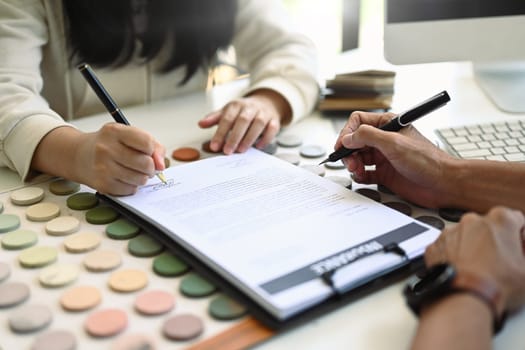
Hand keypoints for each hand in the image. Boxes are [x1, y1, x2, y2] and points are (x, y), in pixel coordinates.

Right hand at [71, 123, 164, 194]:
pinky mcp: (102, 184)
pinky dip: (132, 186)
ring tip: (134, 171)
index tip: (148, 152)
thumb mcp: (128, 135)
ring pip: (140, 179)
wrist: (79, 155)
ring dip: (142, 177)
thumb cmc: (109, 144)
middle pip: (146, 163)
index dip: (153, 150)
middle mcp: (106, 148)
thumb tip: (161, 165)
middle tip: (145, 165)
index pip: (146, 142)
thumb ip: (152, 146)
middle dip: (150, 167)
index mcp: (115, 131)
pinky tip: (124, 178)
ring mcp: (103, 168)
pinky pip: (130, 189)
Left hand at [198, 89, 290, 153]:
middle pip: (243, 120)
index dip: (220, 133)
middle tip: (227, 151)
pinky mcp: (274, 120)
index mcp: (236, 105)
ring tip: (241, 150)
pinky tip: (258, 147)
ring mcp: (264, 113)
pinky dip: (266, 138)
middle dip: (234, 137)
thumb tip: (200, 124)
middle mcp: (250, 108)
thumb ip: (214, 118)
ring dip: (249, 138)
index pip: (227, 119)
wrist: (266, 102)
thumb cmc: (243, 111)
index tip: (214, 146)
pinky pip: (272, 128)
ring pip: (258, 123)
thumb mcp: (228, 111)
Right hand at [335, 111, 453, 207]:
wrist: (444, 184)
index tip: (343, 145)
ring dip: (353, 164)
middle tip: (350, 162)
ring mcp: (384, 157)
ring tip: (357, 170)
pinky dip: (359, 176)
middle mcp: (384, 140)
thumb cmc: (428, 161)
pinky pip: (364, 173)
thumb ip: (368, 137)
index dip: (347, 133)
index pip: (359, 122)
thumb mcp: (394, 143)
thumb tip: (348, 137)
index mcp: (388, 125)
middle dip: (349, 151)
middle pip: (355, 141)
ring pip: (358, 157)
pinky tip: (362, 177)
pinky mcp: (385, 174)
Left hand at [425, 206, 524, 311]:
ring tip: (479, 270)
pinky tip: (462, 271)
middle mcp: (472, 221)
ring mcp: (450, 232)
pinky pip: (447, 248)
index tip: (520, 248)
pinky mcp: (435, 245)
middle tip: (499, 262)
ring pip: (465, 236)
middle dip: (494, 241)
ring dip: (472, 247)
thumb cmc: (496, 284)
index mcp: (500, 220)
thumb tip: (522, 258)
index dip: (520, 236)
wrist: (462, 298)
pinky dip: (453, 256)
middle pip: (488, 227)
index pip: (516, 220)